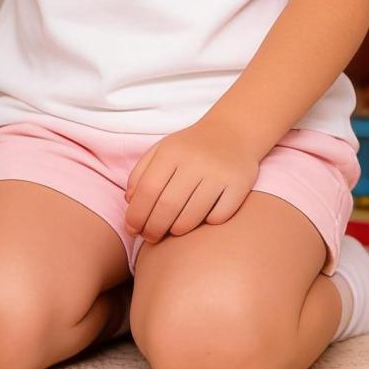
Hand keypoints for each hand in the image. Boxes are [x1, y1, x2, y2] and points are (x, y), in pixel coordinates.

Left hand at [124, 111, 260, 245]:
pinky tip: (201, 220)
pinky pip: (219, 216)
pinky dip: (207, 223)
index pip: (147, 190)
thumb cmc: (190, 147)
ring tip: (171, 231)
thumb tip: (129, 202)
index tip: (131, 229)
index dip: (136, 214)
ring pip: (192, 216)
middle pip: (168, 206)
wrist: (233, 131)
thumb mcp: (161, 150)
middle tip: (149, 237)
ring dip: (177, 230)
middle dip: (153, 228)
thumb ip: (141, 173)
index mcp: (172, 152)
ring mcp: (219, 174)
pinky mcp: (239, 184)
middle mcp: (195, 161)